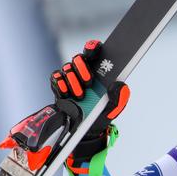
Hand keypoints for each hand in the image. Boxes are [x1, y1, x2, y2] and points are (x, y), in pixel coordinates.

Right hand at [51, 40, 129, 165]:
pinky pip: (56, 78)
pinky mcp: (58, 85)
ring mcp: (69, 76)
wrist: (86, 129)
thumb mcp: (114, 108)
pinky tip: (66, 94)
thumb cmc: (101, 113)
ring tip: (80, 96)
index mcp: (98, 69)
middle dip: (83, 68)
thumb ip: (120, 97)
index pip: (94, 51)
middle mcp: (82, 69)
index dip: (93, 47)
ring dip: (74, 82)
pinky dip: (61, 85)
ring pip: (67, 68)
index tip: (94, 49)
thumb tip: (119, 84)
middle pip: (78, 57)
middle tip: (89, 82)